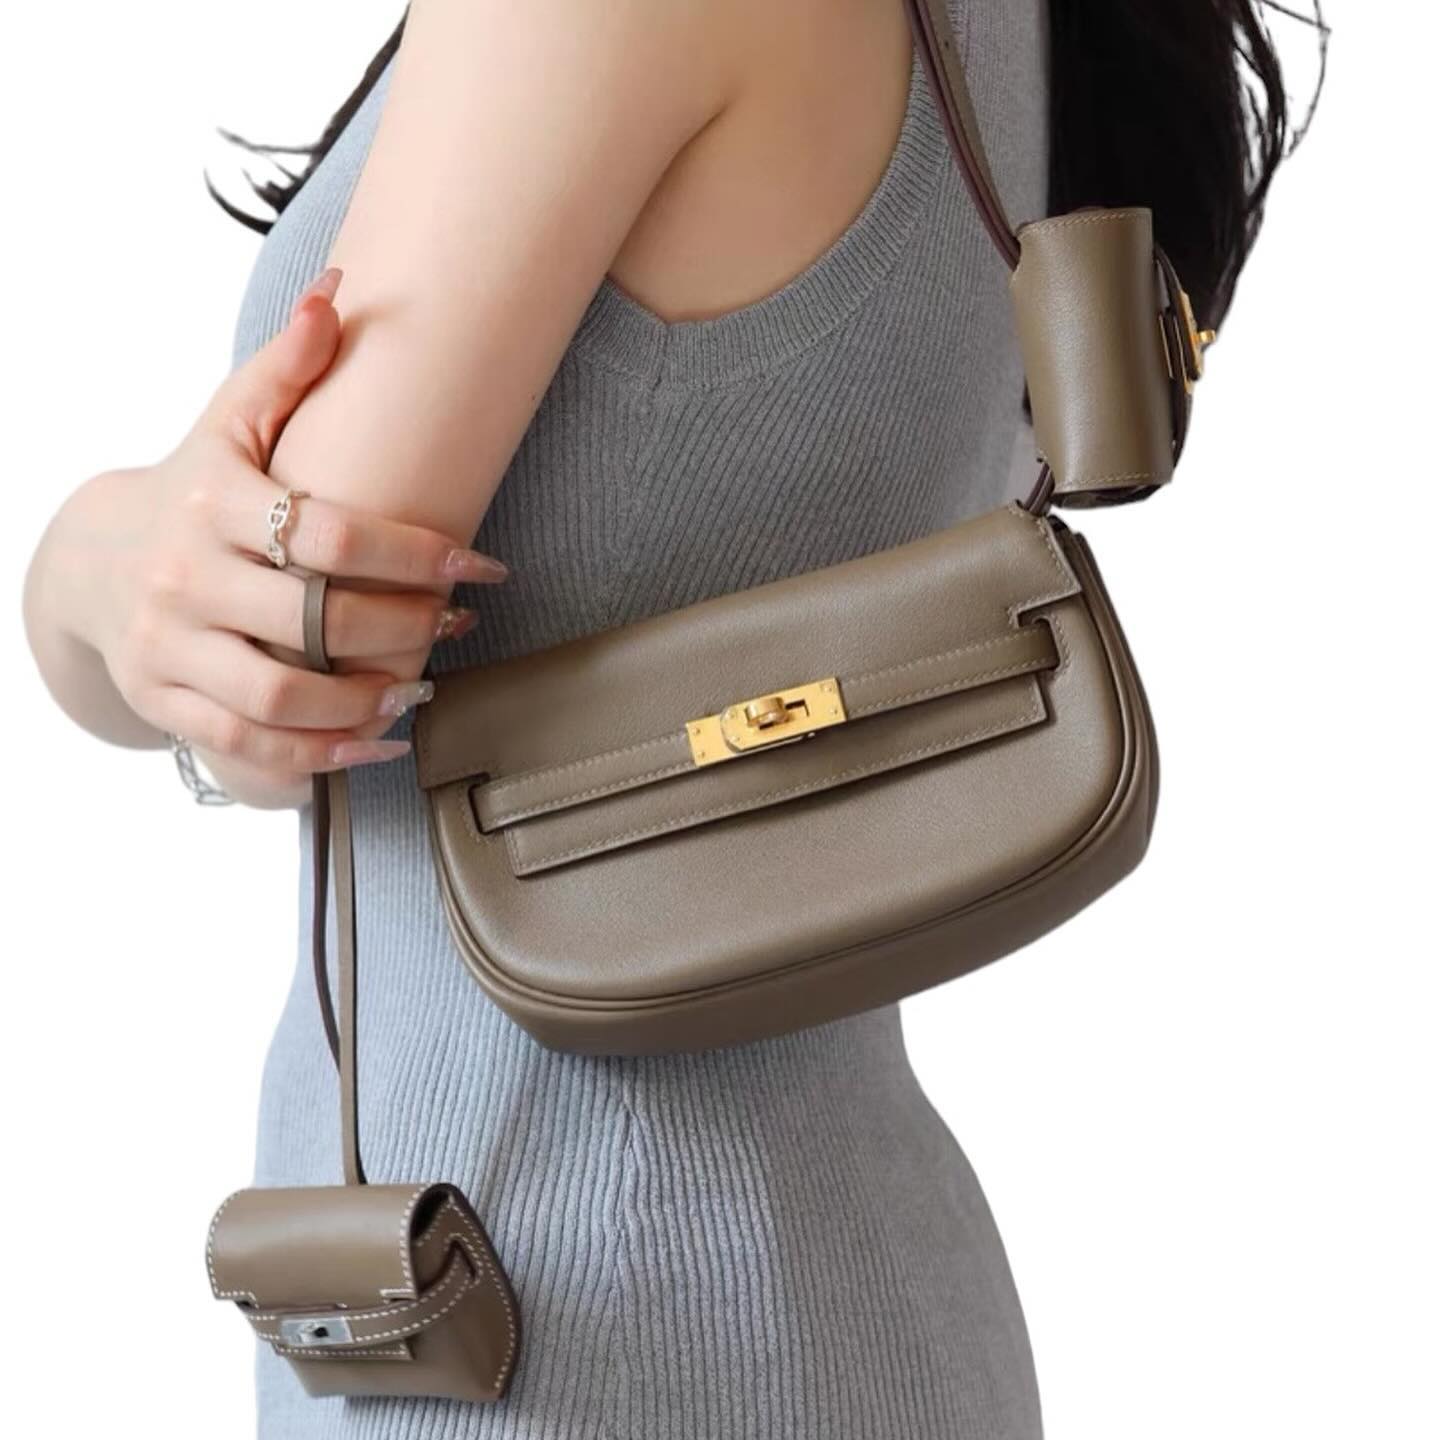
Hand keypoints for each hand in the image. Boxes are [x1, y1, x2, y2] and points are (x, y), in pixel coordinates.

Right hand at [39, 268, 508, 803]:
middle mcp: (184, 578)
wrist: (92, 561)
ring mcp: (169, 647)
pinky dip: (321, 754)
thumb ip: (287, 369)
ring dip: (366, 701)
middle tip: (456, 625)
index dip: (417, 555)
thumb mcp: (230, 423)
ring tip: (422, 690)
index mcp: (212, 503)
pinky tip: (379, 742)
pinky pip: (247, 743)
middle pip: (312, 620)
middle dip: (401, 629)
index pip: (329, 535)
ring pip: (279, 694)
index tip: (481, 567)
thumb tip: (337, 290)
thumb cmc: (193, 487)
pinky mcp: (166, 700)